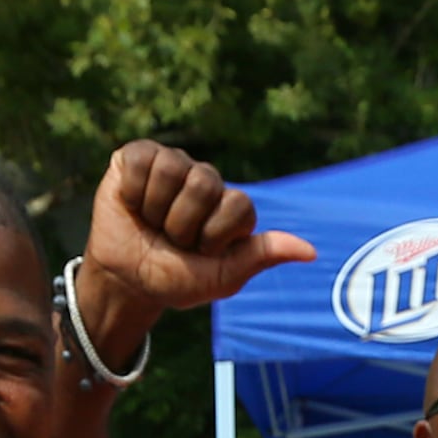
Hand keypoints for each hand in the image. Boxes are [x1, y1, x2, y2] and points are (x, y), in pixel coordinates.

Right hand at [70, 139, 316, 360]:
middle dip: (182, 224)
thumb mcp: (221, 277)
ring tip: (151, 223)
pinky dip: (133, 192)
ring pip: (173, 170)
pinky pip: (142, 162)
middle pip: (205, 186)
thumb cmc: (176, 278)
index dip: (214, 236)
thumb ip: (261, 257)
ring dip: (156, 210)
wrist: (126, 280)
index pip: (239, 205)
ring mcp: (173, 164)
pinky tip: (132, 204)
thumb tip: (311, 252)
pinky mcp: (138, 157)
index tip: (201, 253)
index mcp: (232, 206)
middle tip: (172, 239)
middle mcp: (206, 179)